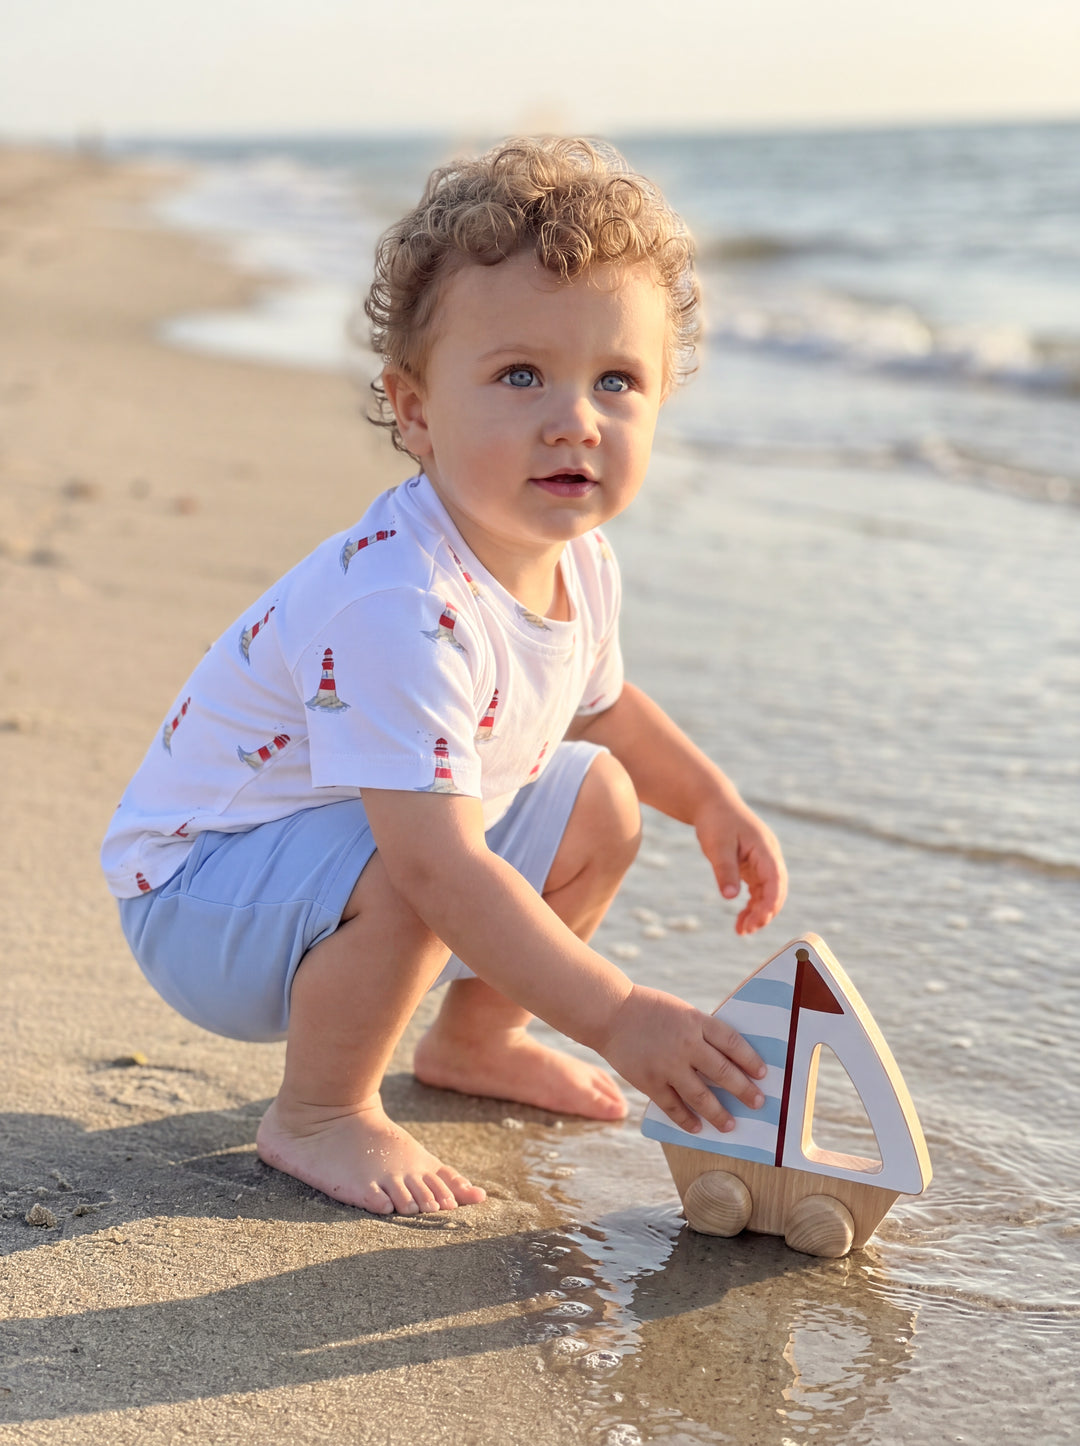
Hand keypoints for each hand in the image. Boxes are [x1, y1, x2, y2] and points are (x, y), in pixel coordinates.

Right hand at [600, 984, 767, 1133]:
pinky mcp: (649, 1081)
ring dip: (718, 1113)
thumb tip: (727, 1061)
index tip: (763, 1074)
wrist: (610, 1012)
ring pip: (701, 1095)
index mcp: (696, 1021)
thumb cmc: (648, 1010)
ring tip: (730, 1125)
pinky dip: (686, 1119)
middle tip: (758, 1103)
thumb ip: (701, 1033)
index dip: (750, 1059)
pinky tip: (697, 1128)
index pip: (732, 1042)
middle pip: (722, 1071)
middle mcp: (686, 1044)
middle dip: (743, 1090)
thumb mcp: (681, 1012)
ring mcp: (667, 1065)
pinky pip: (673, 1106)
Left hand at [695, 792, 786, 935]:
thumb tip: (730, 897)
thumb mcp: (717, 846)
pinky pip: (758, 891)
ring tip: (742, 931)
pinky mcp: (754, 866)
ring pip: (767, 894)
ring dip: (758, 913)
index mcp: (765, 849)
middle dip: (765, 913)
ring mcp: (763, 862)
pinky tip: (741, 920)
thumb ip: (725, 870)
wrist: (712, 803)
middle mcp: (769, 857)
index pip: (776, 880)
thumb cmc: (715, 821)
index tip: (758, 921)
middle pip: (776, 891)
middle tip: (747, 930)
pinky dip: (751, 906)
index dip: (770, 903)